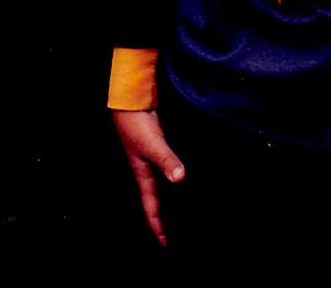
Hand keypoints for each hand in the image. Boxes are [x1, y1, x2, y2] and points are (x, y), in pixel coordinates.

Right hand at [112, 109, 184, 246]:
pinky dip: (174, 179)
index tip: (165, 244)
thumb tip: (180, 179)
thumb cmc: (138, 125)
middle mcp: (147, 171)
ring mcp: (151, 159)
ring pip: (162, 186)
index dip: (157, 226)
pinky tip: (183, 180)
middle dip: (164, 217)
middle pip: (156, 200)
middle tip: (176, 234)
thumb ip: (167, 160)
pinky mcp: (158, 148)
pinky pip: (166, 170)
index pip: (151, 207)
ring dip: (170, 199)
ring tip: (183, 211)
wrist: (131, 102)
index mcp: (143, 175)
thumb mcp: (153, 144)